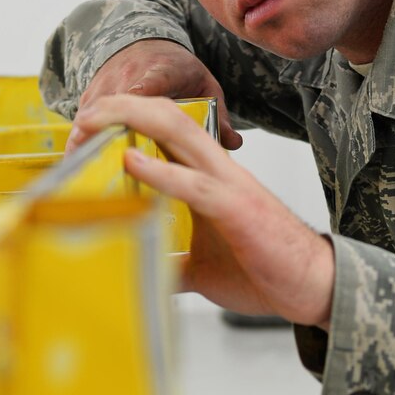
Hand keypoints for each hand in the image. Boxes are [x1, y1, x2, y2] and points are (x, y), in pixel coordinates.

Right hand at [66, 40, 241, 151]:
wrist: (146, 40)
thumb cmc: (176, 66)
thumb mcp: (204, 84)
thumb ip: (218, 115)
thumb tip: (233, 143)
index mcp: (159, 72)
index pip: (144, 88)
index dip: (133, 105)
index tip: (127, 123)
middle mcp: (127, 77)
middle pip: (109, 107)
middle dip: (100, 135)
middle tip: (96, 167)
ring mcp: (105, 85)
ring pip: (89, 115)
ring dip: (85, 143)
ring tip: (81, 175)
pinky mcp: (90, 95)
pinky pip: (82, 120)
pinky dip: (80, 142)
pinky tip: (79, 168)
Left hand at [71, 94, 334, 326]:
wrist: (315, 288)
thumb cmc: (266, 273)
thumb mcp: (203, 271)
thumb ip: (172, 266)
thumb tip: (142, 276)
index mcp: (209, 178)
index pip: (163, 132)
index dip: (124, 123)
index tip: (85, 138)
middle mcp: (218, 170)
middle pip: (167, 116)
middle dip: (120, 107)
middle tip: (79, 120)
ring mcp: (228, 185)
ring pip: (178, 132)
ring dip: (132, 120)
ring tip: (93, 122)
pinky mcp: (236, 209)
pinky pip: (193, 184)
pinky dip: (159, 171)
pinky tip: (130, 160)